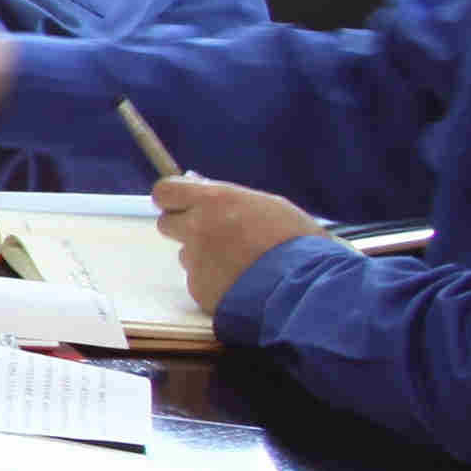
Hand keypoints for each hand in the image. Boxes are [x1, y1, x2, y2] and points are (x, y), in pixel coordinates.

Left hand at [153, 174, 324, 309]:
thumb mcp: (269, 205)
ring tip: (240, 263)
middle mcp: (197, 228)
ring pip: (187, 255)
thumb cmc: (296, 240)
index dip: (172, 197)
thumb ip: (228, 197)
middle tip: (213, 234)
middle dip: (184, 227)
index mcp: (214, 201)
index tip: (181, 203)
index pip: (165, 191)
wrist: (305, 286)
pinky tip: (242, 283)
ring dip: (204, 257)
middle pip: (167, 223)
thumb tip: (197, 182)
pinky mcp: (199, 289)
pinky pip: (199, 281)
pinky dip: (215, 282)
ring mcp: (195, 260)